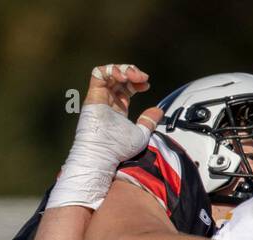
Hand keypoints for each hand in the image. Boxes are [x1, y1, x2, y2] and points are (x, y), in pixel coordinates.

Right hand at [47, 63, 160, 211]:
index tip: (147, 84)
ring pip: (108, 73)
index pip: (126, 87)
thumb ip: (149, 122)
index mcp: (118, 108)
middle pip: (118, 78)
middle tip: (143, 78)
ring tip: (133, 77)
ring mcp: (99, 98)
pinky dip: (111, 70)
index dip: (137, 82)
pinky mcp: (93, 97)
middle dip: (132, 73)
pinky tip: (123, 77)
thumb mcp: (141, 134)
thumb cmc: (119, 150)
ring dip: (123, 70)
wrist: (104, 155)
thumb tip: (160, 110)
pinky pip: (98, 74)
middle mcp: (108, 102)